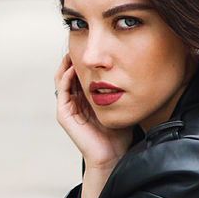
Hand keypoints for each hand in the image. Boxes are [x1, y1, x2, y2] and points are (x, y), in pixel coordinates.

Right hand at [54, 54, 132, 170]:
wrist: (112, 156)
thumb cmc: (119, 133)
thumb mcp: (121, 104)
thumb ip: (122, 88)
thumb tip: (136, 68)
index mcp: (85, 98)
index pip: (80, 72)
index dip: (85, 58)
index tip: (95, 45)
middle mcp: (74, 101)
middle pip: (69, 71)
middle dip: (74, 55)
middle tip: (83, 42)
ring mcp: (68, 107)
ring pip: (62, 77)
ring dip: (67, 62)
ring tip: (76, 50)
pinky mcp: (64, 114)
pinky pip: (62, 90)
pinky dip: (67, 76)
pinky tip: (75, 67)